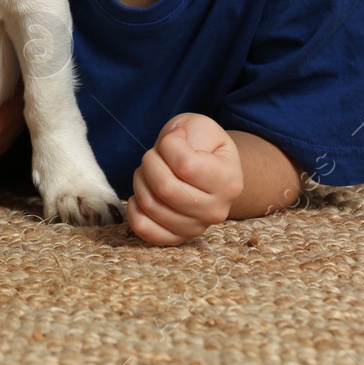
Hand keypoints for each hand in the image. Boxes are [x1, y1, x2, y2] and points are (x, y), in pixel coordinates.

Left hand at [126, 112, 243, 244]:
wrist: (208, 171)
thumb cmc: (202, 146)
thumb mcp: (202, 127)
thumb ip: (188, 132)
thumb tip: (170, 144)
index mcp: (229, 181)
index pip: (185, 165)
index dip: (169, 144)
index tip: (174, 138)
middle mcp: (216, 210)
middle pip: (165, 188)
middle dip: (150, 162)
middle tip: (156, 155)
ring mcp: (196, 228)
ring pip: (151, 205)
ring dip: (141, 180)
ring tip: (151, 172)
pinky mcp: (176, 237)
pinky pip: (144, 229)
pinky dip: (134, 208)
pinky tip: (143, 193)